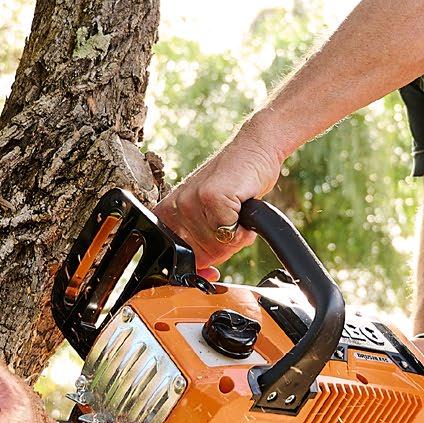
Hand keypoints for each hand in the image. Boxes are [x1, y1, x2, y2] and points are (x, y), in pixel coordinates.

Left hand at [154, 125, 284, 267]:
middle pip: (202, 254)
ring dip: (237, 238)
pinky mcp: (212, 197)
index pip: (175, 255)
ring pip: (218, 246)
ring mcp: (191, 201)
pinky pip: (233, 235)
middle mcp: (176, 207)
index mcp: (169, 212)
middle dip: (223, 249)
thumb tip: (203, 272)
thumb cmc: (234, 183)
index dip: (195, 267)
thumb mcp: (207, 213)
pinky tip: (243, 208)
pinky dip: (246, 229)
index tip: (209, 271)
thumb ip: (199, 241)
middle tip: (233, 225)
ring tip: (238, 213)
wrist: (254, 150)